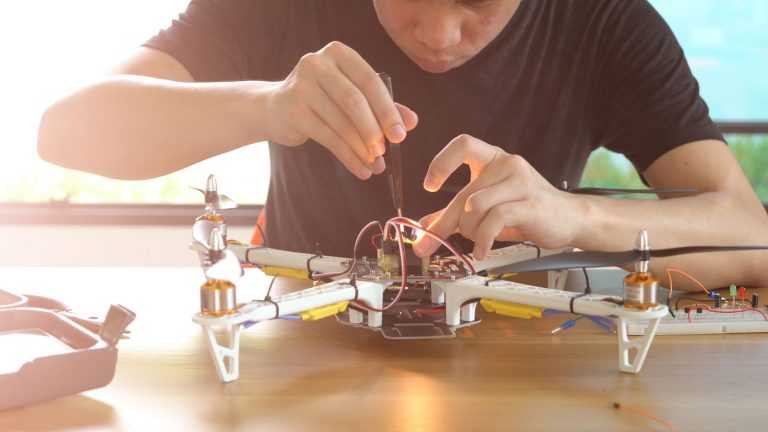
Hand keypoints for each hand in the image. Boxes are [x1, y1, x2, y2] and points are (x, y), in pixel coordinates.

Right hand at [264, 41, 418, 178]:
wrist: (276, 108)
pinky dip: (348, 157)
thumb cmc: (323, 100)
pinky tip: (360, 170)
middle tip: (386, 153)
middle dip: (374, 130)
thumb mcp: (353, 96)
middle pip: (354, 101)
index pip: (369, 81)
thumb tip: (412, 122)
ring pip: (341, 122)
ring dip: (362, 149)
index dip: (388, 110)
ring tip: (376, 166)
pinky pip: (328, 138)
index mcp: (338, 53)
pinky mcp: (292, 111)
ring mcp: (301, 86)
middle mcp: (317, 64)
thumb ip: (383, 106)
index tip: (402, 135)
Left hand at [413, 134, 583, 259]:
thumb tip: (425, 224)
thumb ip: (457, 213)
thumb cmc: (528, 210)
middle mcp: (507, 164)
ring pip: (474, 206)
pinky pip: (494, 220)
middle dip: (444, 223)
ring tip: (477, 241)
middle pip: (463, 192)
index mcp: (494, 158)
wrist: (569, 219)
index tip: (430, 186)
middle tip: (427, 243)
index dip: (442, 163)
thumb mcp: (488, 207)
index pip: (463, 145)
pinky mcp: (529, 204)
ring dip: (469, 231)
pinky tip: (482, 250)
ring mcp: (520, 182)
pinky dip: (483, 239)